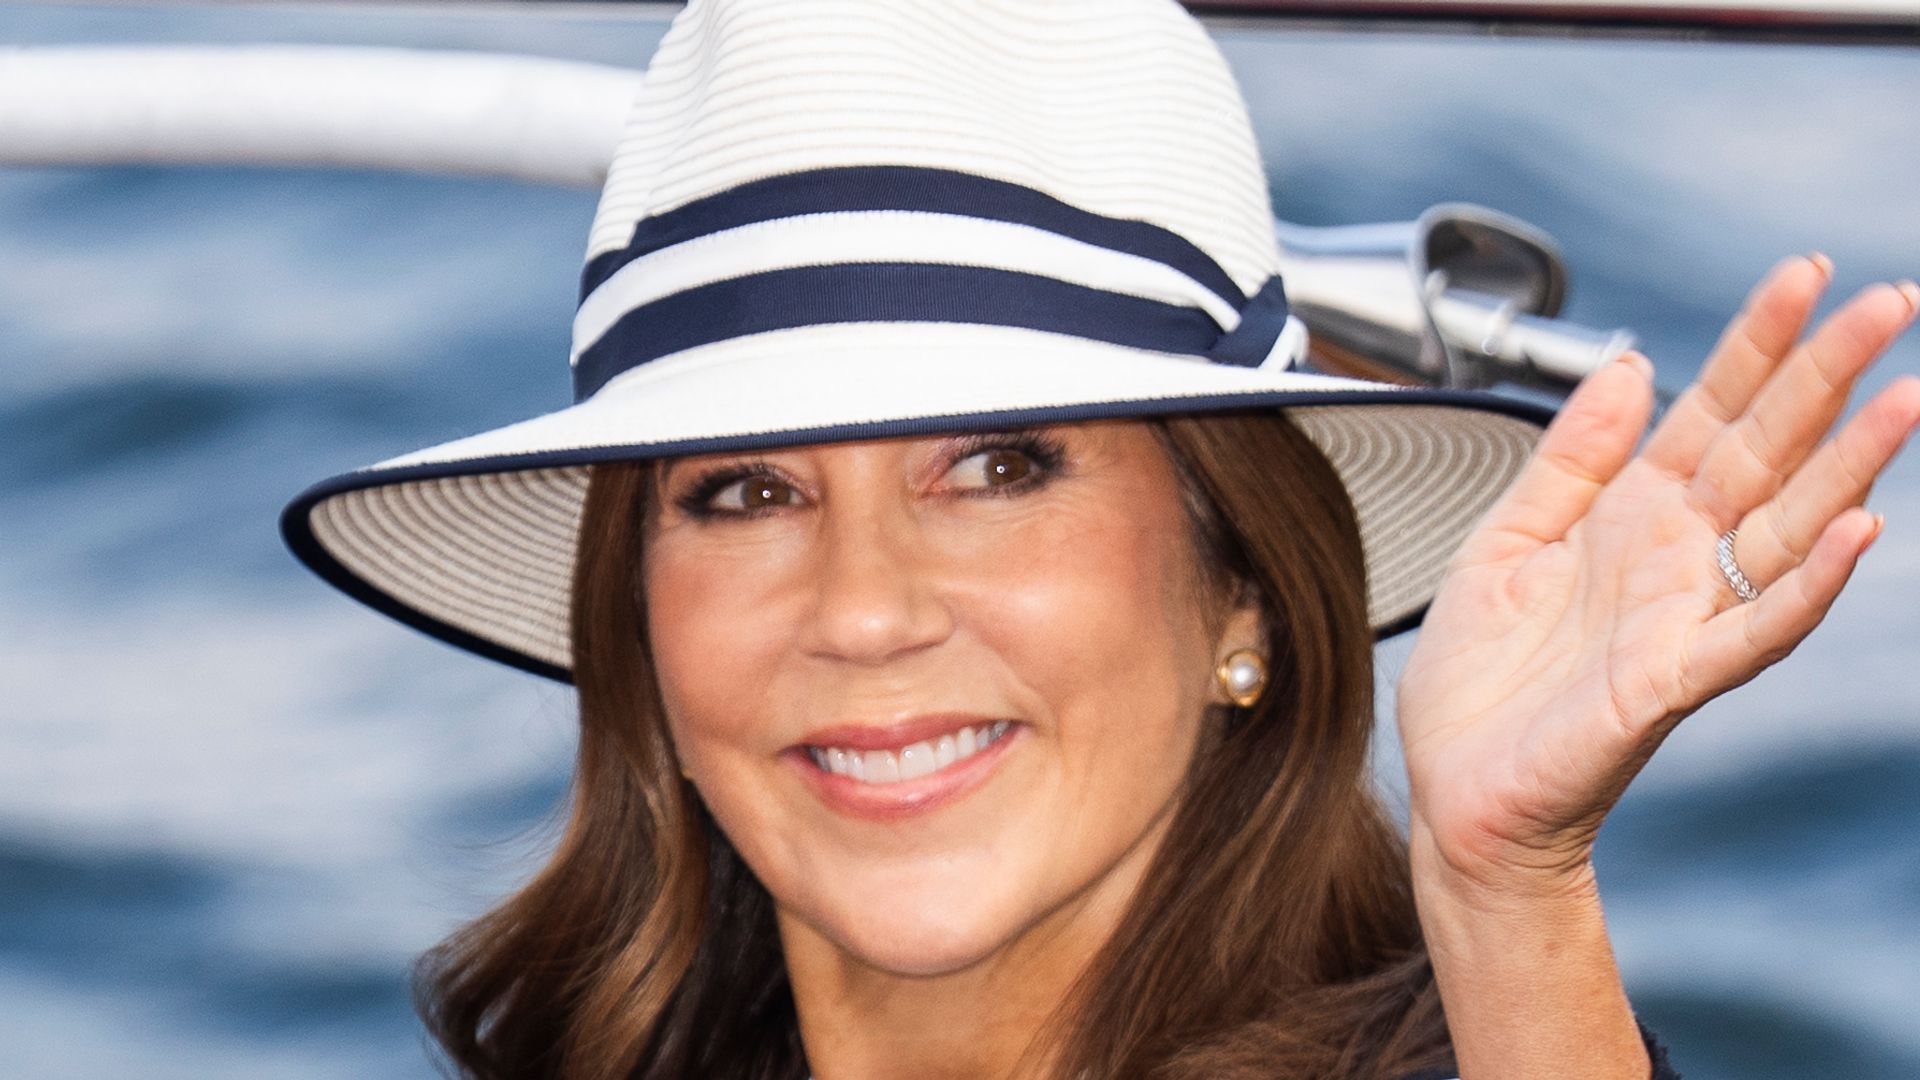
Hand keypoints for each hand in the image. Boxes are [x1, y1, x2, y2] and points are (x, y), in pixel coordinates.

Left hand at [1397, 255, 1919, 892]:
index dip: (1755, 342)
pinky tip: (1855, 531)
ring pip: (1783, 526)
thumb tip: (1628, 362)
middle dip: (1824, 375)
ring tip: (1907, 395)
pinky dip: (1806, 582)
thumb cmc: (1481, 682)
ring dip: (1848, 463)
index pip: (1708, 410)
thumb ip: (1567, 458)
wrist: (1455, 788)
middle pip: (1764, 450)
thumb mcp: (1503, 538)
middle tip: (1893, 300)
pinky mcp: (1670, 681)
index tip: (1805, 272)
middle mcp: (1671, 558)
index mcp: (1628, 515)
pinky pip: (1754, 629)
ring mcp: (1681, 616)